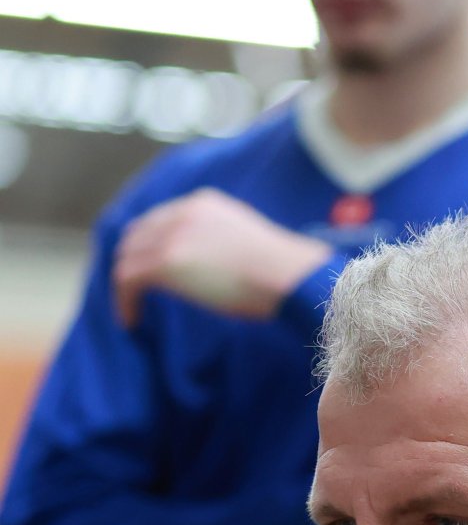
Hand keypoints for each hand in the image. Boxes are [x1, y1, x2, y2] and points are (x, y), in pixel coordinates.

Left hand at [112, 188, 330, 326]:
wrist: (287, 274)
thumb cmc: (280, 271)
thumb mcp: (246, 243)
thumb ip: (221, 244)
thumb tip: (216, 270)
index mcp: (202, 204)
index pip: (158, 219)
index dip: (147, 246)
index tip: (148, 270)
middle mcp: (181, 212)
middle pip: (136, 235)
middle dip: (130, 263)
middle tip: (133, 293)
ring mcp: (172, 235)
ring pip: (127, 257)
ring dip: (124, 286)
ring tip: (129, 311)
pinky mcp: (165, 261)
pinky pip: (127, 279)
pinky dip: (124, 300)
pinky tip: (131, 321)